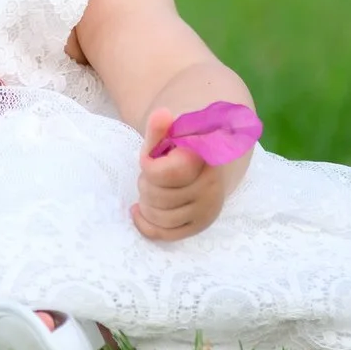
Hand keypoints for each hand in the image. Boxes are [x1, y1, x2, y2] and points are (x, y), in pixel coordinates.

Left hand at [132, 107, 232, 240]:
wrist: (208, 156)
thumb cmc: (183, 142)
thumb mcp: (170, 130)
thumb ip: (160, 126)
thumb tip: (161, 114)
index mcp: (206, 159)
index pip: (168, 174)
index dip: (149, 166)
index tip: (151, 156)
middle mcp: (212, 187)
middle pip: (158, 197)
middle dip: (145, 183)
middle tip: (150, 173)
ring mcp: (208, 209)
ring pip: (160, 218)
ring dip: (146, 202)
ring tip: (150, 187)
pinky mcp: (200, 225)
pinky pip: (165, 234)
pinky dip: (145, 224)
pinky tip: (139, 210)